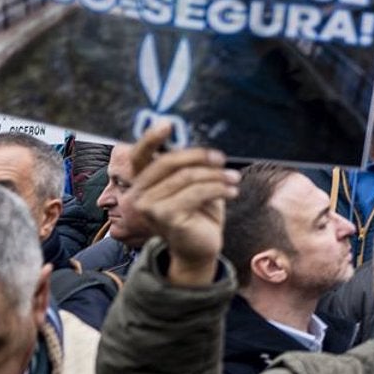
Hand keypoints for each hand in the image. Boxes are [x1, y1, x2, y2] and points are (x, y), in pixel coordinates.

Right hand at [127, 123, 235, 287]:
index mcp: (143, 182)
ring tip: (234, 179)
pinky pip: (197, 192)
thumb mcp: (193, 186)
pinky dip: (220, 189)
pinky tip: (233, 192)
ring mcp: (148, 206)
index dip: (151, 139)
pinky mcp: (164, 216)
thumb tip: (200, 148)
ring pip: (188, 177)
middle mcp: (139, 193)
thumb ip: (189, 168)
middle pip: (169, 162)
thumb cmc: (198, 215)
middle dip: (200, 157)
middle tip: (221, 159)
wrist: (200, 249)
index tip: (168, 125)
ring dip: (217, 176)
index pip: (140, 156)